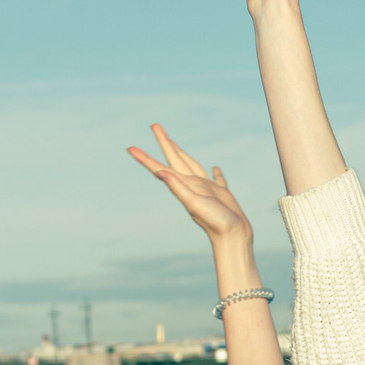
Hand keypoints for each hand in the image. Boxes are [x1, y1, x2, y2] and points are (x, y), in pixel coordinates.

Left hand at [127, 125, 254, 243]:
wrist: (234, 239)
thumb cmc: (215, 223)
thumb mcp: (195, 203)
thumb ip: (179, 188)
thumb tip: (161, 173)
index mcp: (184, 186)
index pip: (160, 167)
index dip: (144, 158)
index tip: (130, 147)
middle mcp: (193, 186)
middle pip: (175, 159)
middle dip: (165, 142)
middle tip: (155, 125)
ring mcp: (207, 190)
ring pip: (192, 165)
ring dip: (182, 153)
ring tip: (174, 143)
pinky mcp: (222, 195)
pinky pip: (216, 180)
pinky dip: (215, 173)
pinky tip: (215, 168)